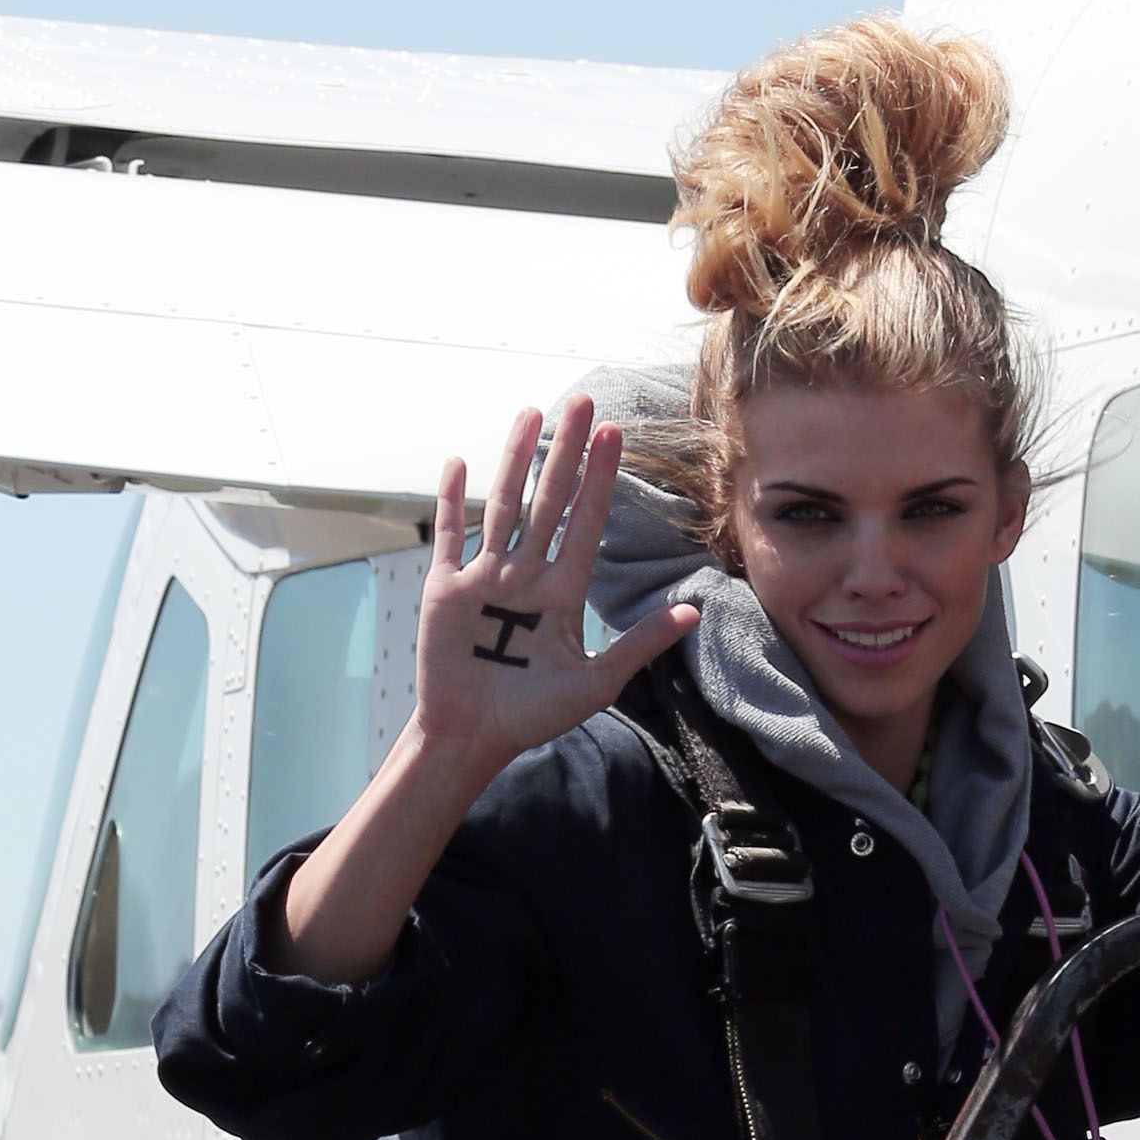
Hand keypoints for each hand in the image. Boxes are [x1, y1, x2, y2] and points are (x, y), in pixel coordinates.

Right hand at [412, 395, 697, 781]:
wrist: (473, 737)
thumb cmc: (534, 716)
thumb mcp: (597, 681)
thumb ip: (640, 642)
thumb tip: (693, 611)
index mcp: (562, 592)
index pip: (585, 523)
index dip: (599, 479)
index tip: (614, 435)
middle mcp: (526, 575)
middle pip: (549, 500)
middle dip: (566, 452)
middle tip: (583, 401)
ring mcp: (485, 577)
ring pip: (504, 505)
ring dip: (515, 459)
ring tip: (531, 413)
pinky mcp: (446, 587)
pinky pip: (450, 535)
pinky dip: (452, 501)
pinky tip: (460, 462)